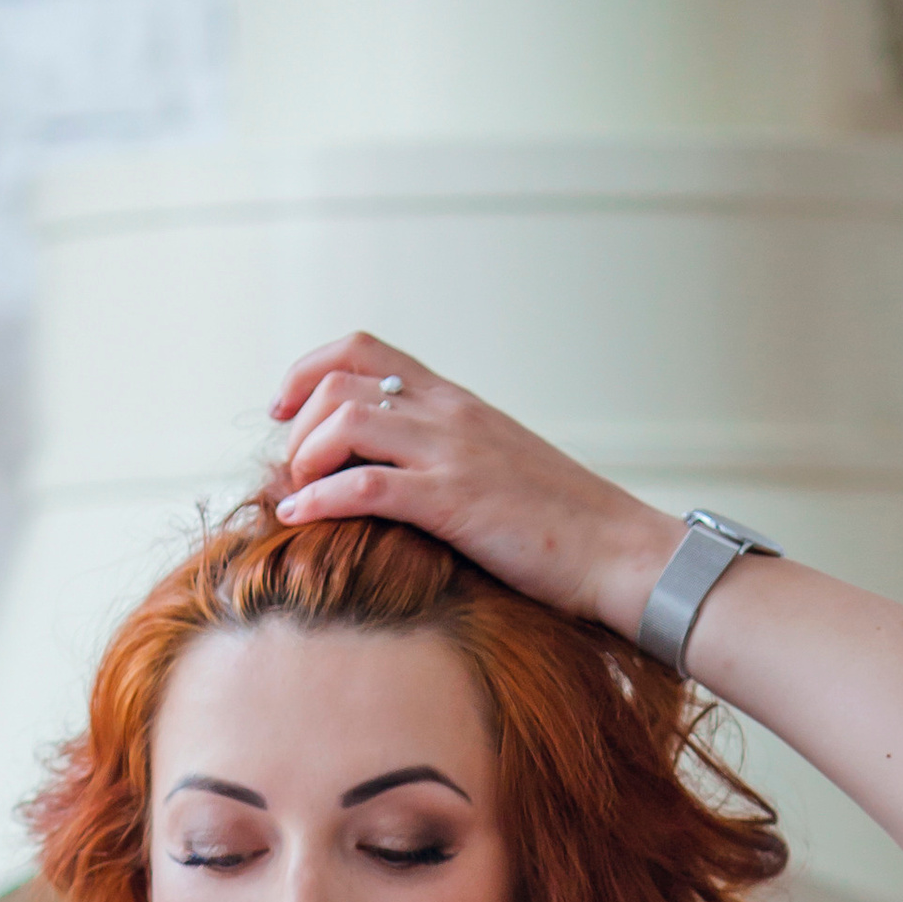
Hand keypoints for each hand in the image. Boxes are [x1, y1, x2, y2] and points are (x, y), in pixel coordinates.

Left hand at [269, 333, 674, 642]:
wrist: (617, 551)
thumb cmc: (559, 524)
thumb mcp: (496, 468)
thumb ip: (446, 454)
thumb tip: (391, 470)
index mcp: (456, 402)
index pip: (364, 350)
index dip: (308, 370)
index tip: (285, 410)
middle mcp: (450, 415)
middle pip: (340, 382)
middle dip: (298, 422)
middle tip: (291, 466)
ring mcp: (453, 455)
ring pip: (346, 422)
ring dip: (304, 456)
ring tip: (297, 492)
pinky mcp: (455, 502)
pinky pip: (367, 485)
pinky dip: (318, 498)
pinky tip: (298, 516)